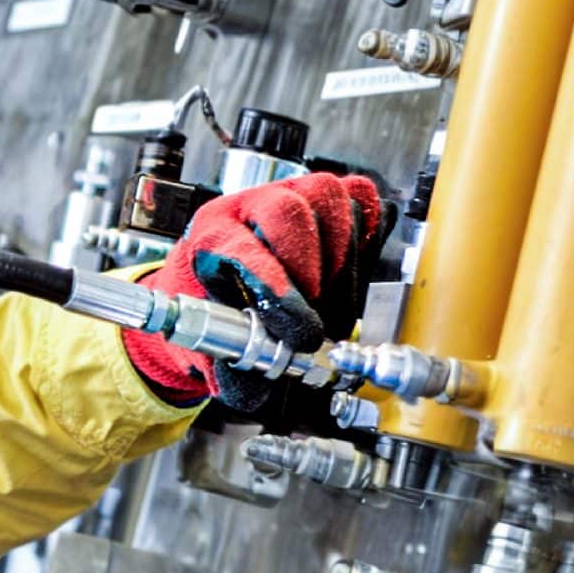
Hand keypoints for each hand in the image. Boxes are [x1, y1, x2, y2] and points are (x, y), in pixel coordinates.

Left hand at [124, 173, 387, 410]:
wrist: (214, 285)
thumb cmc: (212, 309)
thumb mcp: (209, 347)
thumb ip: (233, 372)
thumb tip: (260, 381)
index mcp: (209, 235)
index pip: (242, 248)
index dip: (277, 292)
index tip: (300, 333)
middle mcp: (247, 205)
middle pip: (287, 210)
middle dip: (311, 270)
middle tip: (315, 313)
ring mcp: (288, 191)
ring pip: (328, 197)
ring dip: (340, 257)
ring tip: (332, 300)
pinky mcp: (323, 194)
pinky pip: (358, 196)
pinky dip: (364, 233)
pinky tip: (348, 271)